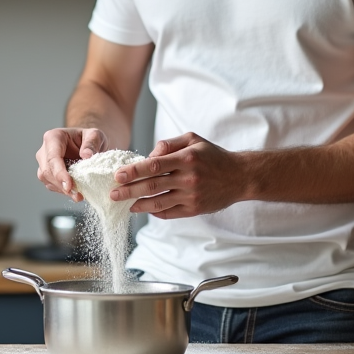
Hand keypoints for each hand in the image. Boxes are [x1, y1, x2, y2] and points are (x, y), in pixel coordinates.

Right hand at [35, 127, 109, 200]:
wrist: (89, 145)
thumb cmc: (89, 138)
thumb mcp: (95, 135)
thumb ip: (92, 143)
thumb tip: (86, 155)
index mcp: (53, 137)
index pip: (52, 157)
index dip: (59, 173)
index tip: (69, 185)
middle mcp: (45, 150)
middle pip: (47, 171)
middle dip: (61, 185)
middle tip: (77, 194)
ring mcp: (45, 163)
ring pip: (47, 180)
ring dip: (62, 190)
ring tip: (78, 195)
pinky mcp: (49, 175)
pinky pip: (52, 185)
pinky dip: (63, 191)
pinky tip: (75, 192)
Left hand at [110, 133, 245, 219]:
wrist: (239, 177)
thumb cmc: (213, 156)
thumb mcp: (193, 140)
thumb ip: (169, 144)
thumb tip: (149, 155)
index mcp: (187, 158)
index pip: (154, 165)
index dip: (134, 171)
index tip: (118, 175)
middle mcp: (188, 178)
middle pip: (152, 186)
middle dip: (129, 190)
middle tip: (113, 193)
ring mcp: (191, 196)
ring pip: (159, 203)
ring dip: (139, 204)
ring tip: (126, 204)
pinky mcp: (195, 210)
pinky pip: (170, 213)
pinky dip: (155, 212)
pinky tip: (145, 208)